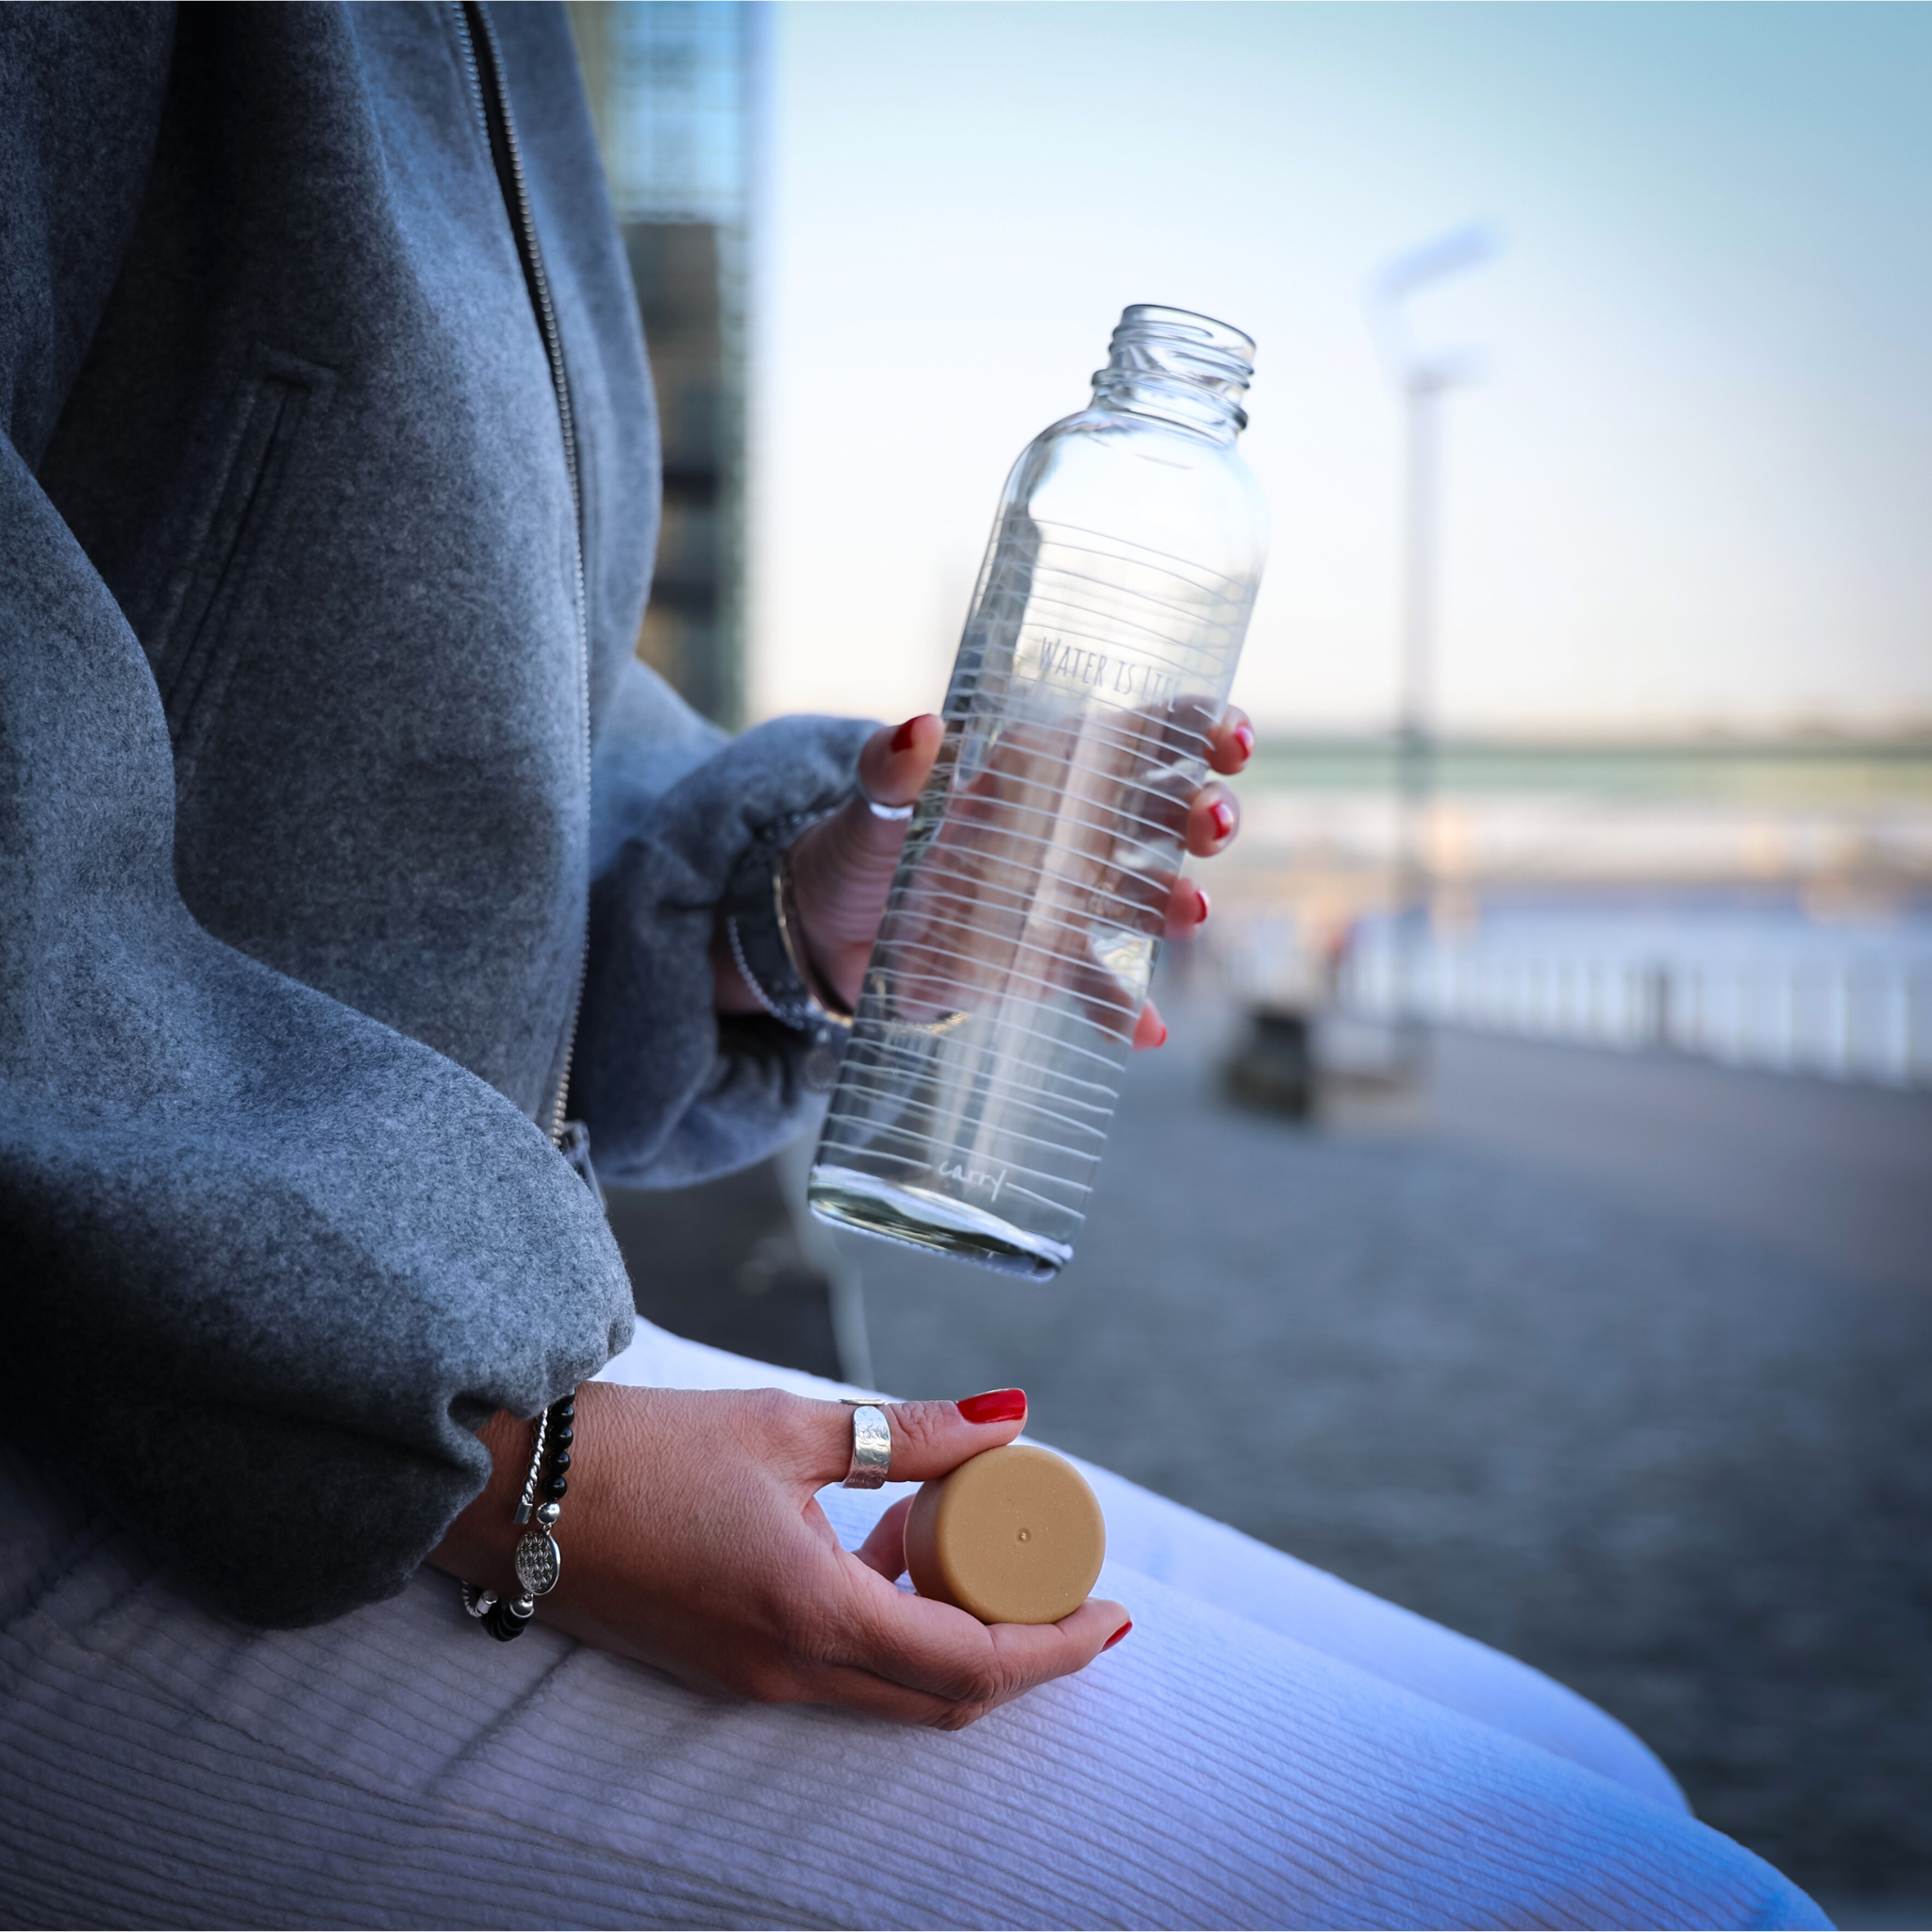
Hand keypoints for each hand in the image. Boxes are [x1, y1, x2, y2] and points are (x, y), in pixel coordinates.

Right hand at [429, 1383, 1130, 1727]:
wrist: (517, 1493)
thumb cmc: (647, 1450)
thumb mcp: (790, 1426)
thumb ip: (910, 1432)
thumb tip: (1011, 1419)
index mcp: (815, 1616)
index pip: (974, 1666)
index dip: (1057, 1647)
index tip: (1113, 1612)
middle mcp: (790, 1673)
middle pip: (945, 1696)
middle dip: (1019, 1648)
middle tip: (1054, 1577)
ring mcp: (753, 1681)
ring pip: (893, 1687)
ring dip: (949, 1630)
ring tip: (959, 1534)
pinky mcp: (726, 1668)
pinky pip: (840, 1671)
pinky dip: (890, 1625)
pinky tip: (881, 1543)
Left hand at [717, 706, 1256, 1046]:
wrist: (836, 935)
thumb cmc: (862, 848)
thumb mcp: (871, 805)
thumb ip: (893, 770)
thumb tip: (917, 730)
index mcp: (1049, 767)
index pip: (1148, 735)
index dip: (1202, 730)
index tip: (1229, 744)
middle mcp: (1078, 828)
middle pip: (1168, 813)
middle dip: (1205, 815)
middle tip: (1213, 828)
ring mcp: (1074, 896)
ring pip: (1149, 894)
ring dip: (1177, 904)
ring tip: (1188, 917)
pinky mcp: (1052, 960)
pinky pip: (1101, 984)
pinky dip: (1124, 1008)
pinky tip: (1144, 1030)